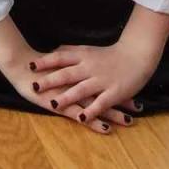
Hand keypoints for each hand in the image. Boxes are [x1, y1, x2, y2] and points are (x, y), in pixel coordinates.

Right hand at [0, 21, 135, 135]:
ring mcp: (71, 95)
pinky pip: (82, 115)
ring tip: (130, 121)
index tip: (133, 89)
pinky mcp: (62, 105)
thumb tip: (77, 61)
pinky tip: (106, 128)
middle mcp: (78, 83)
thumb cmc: (37, 66)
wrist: (20, 66)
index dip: (118, 85)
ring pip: (97, 105)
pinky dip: (95, 121)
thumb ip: (67, 63)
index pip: (103, 80)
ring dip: (114, 113)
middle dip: (121, 100)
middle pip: (104, 93)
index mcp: (78, 71)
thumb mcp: (56, 61)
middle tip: (138, 107)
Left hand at [32, 39, 156, 126]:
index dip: (46, 62)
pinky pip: (101, 103)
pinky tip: (81, 119)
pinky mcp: (114, 92)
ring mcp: (102, 80)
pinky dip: (91, 111)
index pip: (61, 57)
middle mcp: (91, 67)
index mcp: (84, 56)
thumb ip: (72, 51)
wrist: (138, 54)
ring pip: (82, 89)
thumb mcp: (89, 49)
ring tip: (54, 104)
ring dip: (68, 97)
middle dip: (51, 81)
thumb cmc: (112, 54)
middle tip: (35, 86)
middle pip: (68, 73)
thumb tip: (54, 50)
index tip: (30, 65)